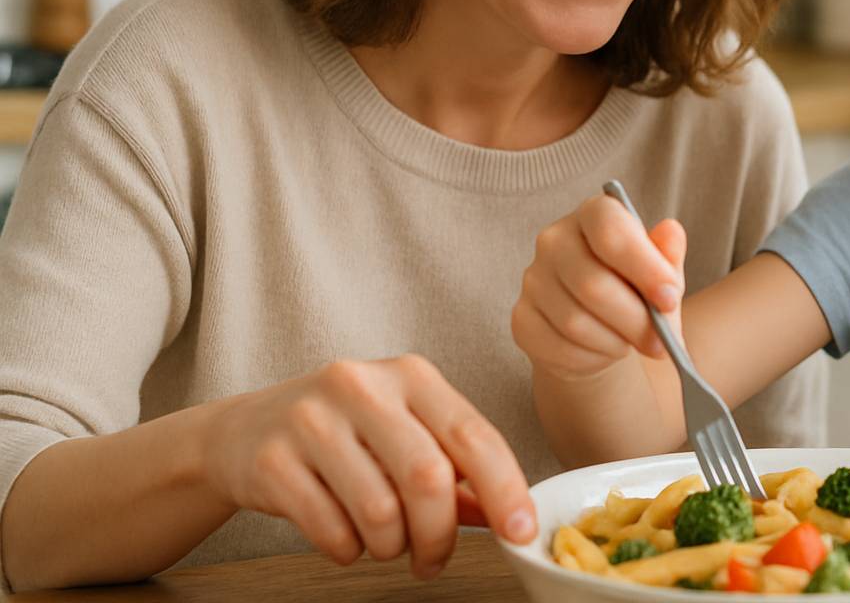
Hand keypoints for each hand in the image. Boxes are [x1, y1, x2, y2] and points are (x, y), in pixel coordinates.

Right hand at [202, 354, 534, 577]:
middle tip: (433, 560)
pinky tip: (345, 537)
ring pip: (379, 511)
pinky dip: (348, 549)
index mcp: (410, 375)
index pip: (473, 435)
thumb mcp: (403, 432)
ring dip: (390, 546)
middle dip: (440, 535)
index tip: (521, 533)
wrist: (243, 431)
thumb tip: (507, 515)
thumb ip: (455, 469)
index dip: (505, 489)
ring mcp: (312, 419)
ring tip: (383, 543)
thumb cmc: (342, 433)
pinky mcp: (272, 459)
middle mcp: (362, 385)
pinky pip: (330, 530)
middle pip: (428, 478)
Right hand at [512, 194, 686, 378]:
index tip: (670, 298)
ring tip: (632, 343)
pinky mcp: (522, 318)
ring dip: (615, 342)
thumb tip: (671, 232)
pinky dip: (591, 358)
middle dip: (635, 320)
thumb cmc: (636, 287)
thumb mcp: (660, 269)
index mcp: (593, 214)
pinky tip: (605, 351)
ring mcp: (533, 279)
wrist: (602, 323)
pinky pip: (557, 347)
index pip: (610, 229)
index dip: (644, 266)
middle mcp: (555, 240)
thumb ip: (667, 253)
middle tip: (662, 342)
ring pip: (575, 322)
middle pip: (593, 283)